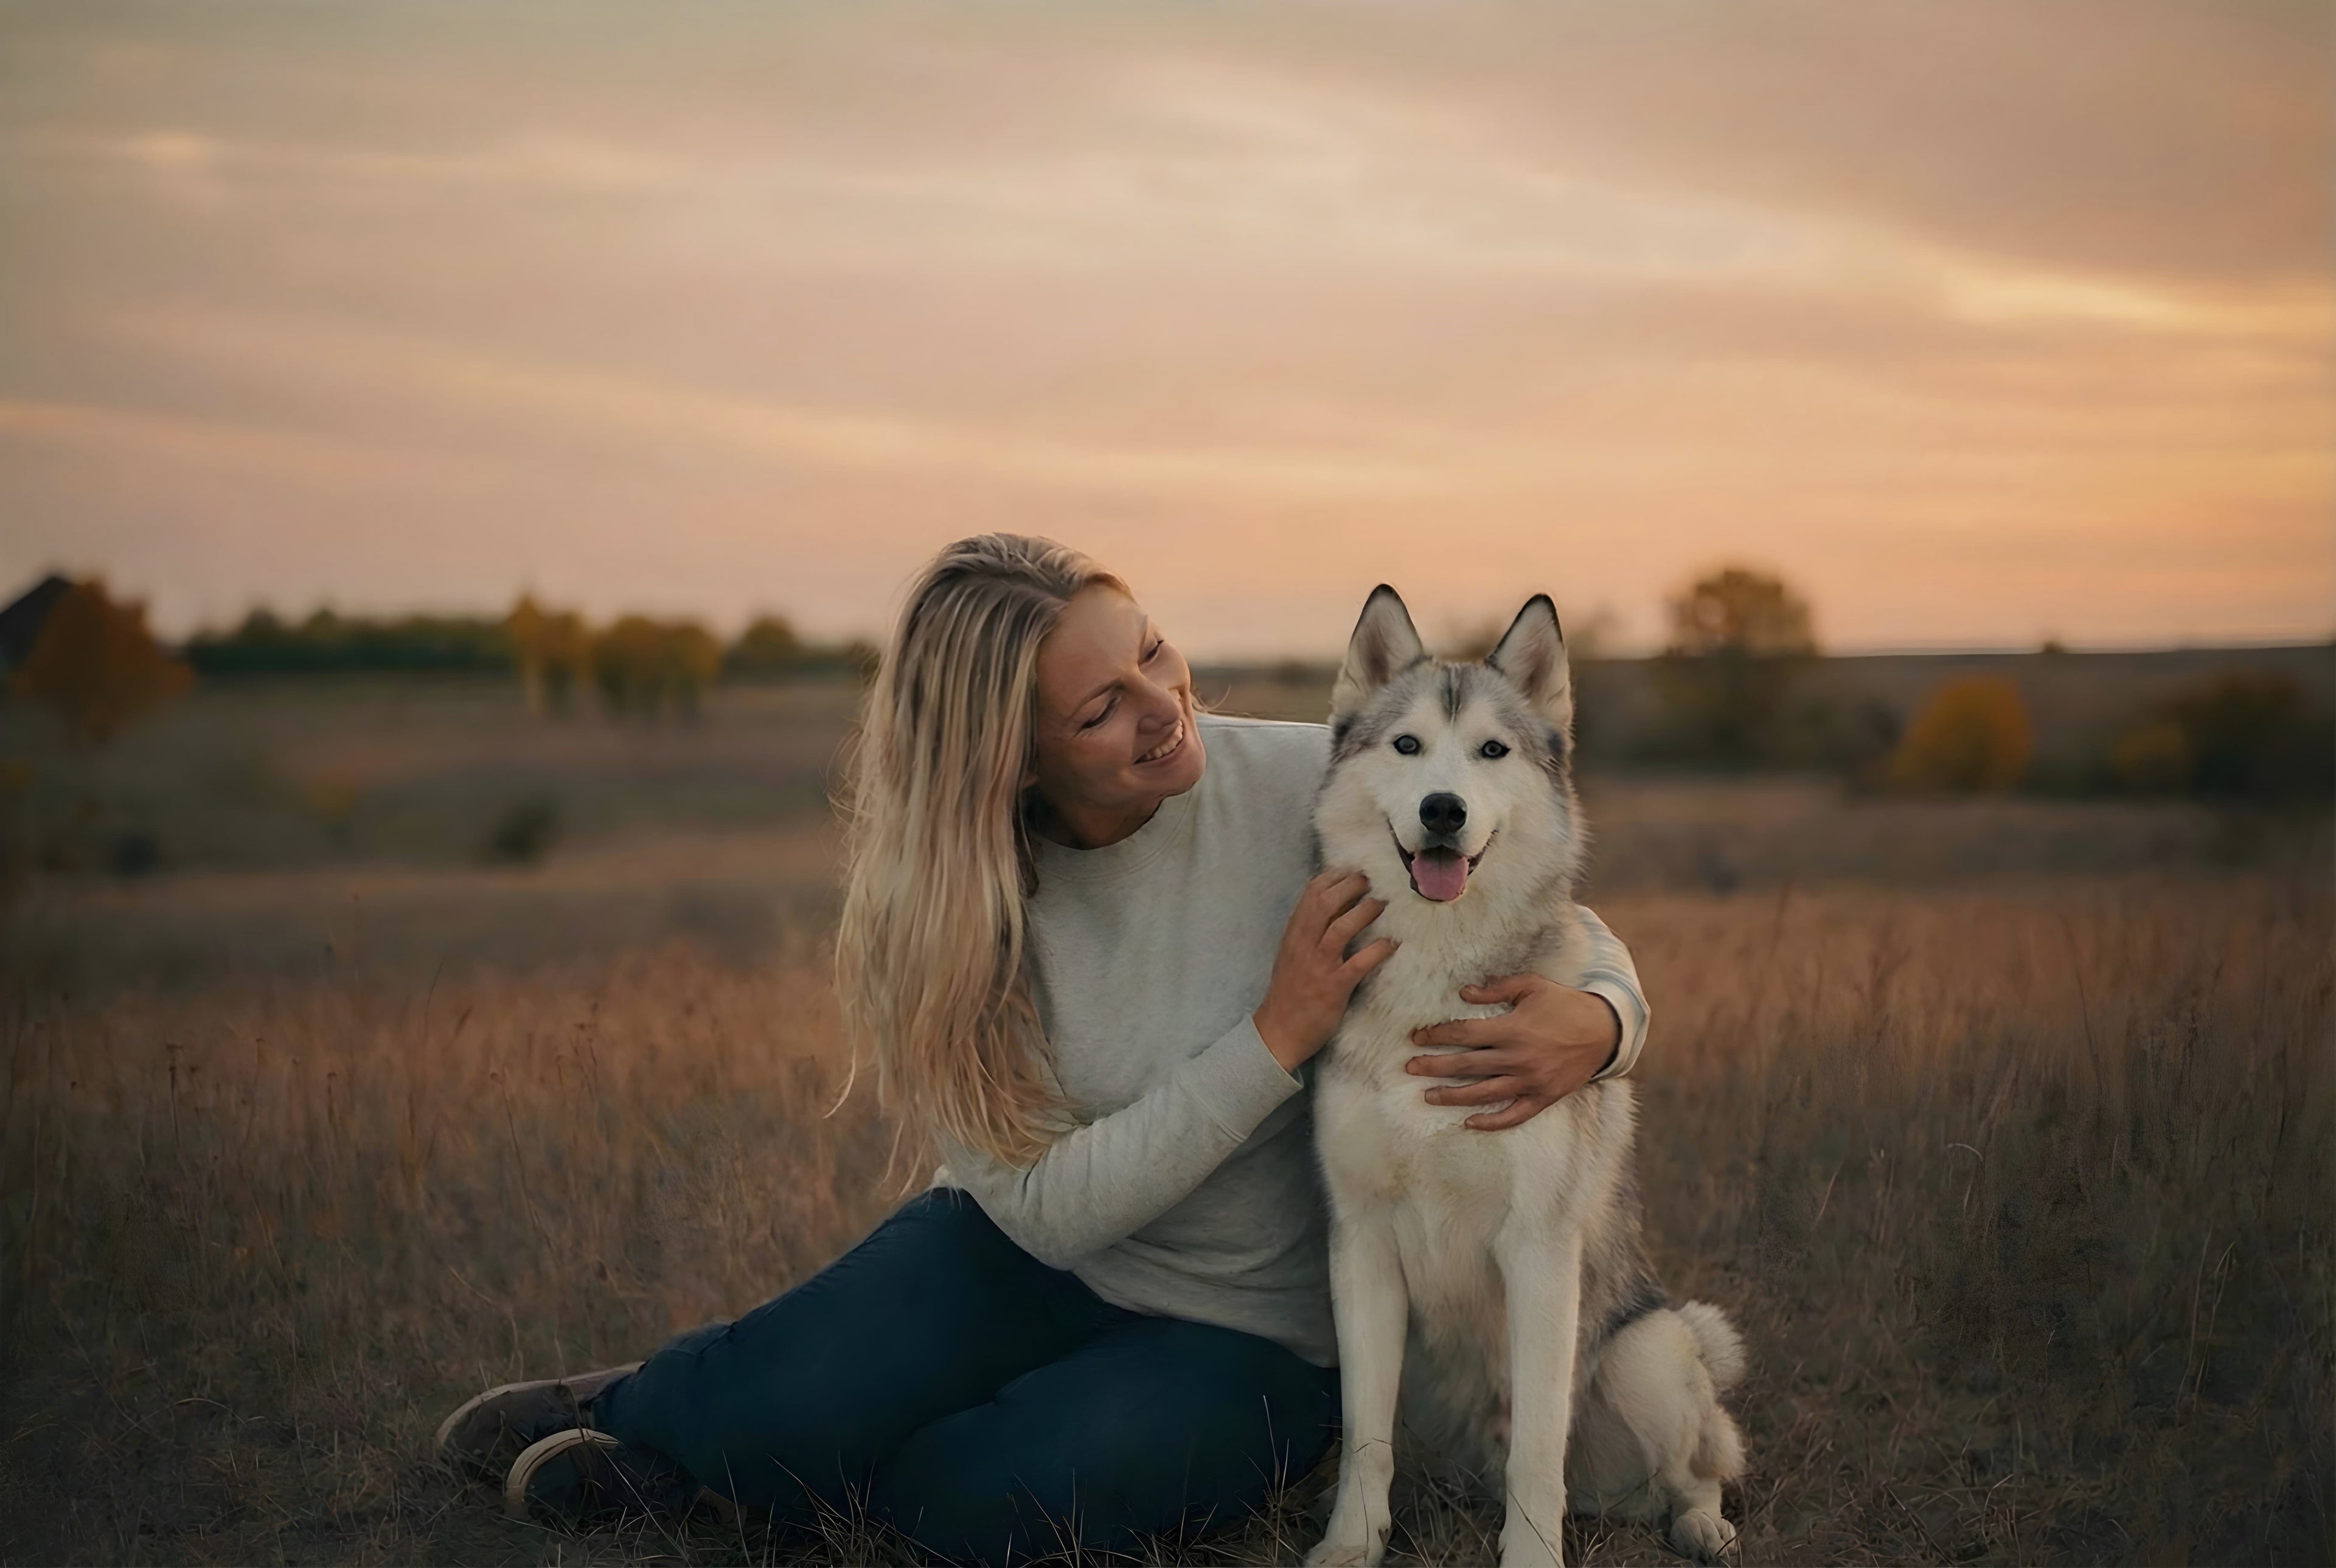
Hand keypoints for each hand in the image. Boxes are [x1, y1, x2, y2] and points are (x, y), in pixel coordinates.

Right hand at [1253, 870, 1396, 1071]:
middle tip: (1370, 881)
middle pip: (1326, 902)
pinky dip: (1378, 950)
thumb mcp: (1291, 955)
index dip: (1333, 877)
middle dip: (1351, 886)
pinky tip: (1391, 944)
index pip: (1311, 894)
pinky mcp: (1334, 987)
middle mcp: (1304, 944)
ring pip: (1342, 927)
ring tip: (1381, 904)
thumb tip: (1332, 908)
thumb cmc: (1288, 992)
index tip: (1351, 870)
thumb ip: (1307, 931)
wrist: (1279, 1031)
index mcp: (1294, 934)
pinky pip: (1360, 963)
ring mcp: (1319, 965)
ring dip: (1365, 911)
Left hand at [1404, 973, 1620, 1130]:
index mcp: (1513, 1029)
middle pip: (1466, 1066)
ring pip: (1484, 1093)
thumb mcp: (1533, 986)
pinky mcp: (1543, 1097)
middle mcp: (1518, 1059)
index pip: (1465, 1034)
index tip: (1417, 1038)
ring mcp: (1530, 1082)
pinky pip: (1514, 1115)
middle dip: (1434, 1067)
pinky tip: (1470, 1123)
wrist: (1605, 1031)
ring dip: (1453, 1096)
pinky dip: (1492, 1122)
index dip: (1438, 1036)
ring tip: (1428, 1096)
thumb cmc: (1565, 1005)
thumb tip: (1465, 992)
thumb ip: (1498, 989)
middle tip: (1409, 1068)